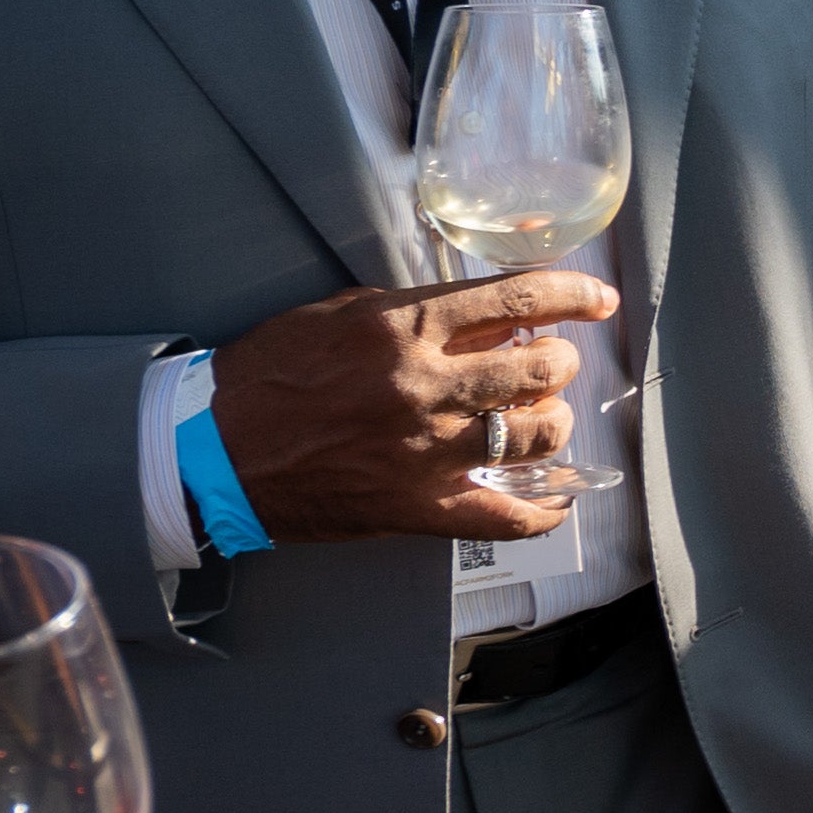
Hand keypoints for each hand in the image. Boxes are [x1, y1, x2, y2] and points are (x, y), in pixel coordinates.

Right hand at [215, 275, 611, 542]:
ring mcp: (425, 451)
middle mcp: (425, 386)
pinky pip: (504, 517)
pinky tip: (555, 504)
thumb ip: (416, 310)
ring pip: (536, 436)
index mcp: (405, 327)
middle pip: (539, 369)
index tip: (599, 299)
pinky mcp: (417, 507)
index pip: (518, 298)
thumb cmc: (271, 374)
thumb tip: (486, 313)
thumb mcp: (342, 313)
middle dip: (559, 362)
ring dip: (554, 423)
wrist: (213, 448)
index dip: (573, 295)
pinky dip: (541, 513)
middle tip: (551, 364)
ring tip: (542, 418)